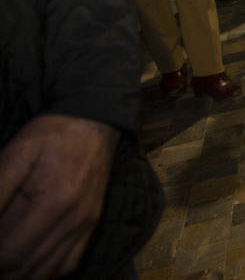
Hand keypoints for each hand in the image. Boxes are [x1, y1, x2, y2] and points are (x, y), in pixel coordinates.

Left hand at [0, 114, 117, 279]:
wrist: (94, 121)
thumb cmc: (50, 135)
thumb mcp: (14, 155)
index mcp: (53, 201)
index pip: (8, 253)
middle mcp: (73, 220)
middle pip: (24, 268)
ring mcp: (85, 225)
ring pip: (45, 272)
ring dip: (17, 274)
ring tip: (2, 262)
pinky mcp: (91, 225)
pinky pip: (67, 265)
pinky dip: (43, 273)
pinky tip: (27, 265)